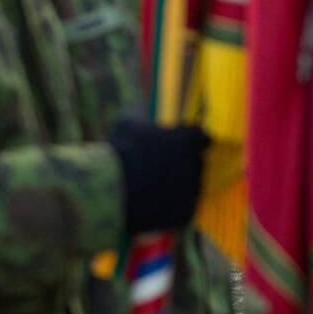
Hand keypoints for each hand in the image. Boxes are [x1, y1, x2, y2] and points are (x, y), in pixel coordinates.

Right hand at [109, 118, 208, 233]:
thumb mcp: (127, 124)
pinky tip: (154, 204)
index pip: (202, 137)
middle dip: (184, 164)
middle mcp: (197, 164)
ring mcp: (193, 190)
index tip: (179, 146)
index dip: (192, 141)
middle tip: (161, 169)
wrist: (110, 192)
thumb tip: (138, 100)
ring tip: (154, 188)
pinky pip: (185, 208)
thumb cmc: (117, 153)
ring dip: (180, 186)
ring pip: (193, 186)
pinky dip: (173, 207)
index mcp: (188, 139)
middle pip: (198, 162)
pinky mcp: (187, 213)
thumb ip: (139, 111)